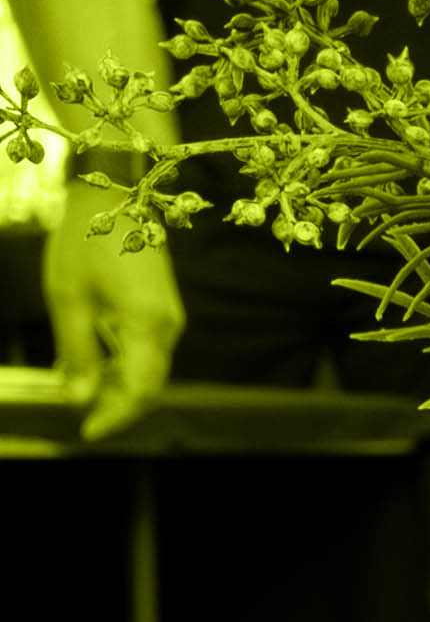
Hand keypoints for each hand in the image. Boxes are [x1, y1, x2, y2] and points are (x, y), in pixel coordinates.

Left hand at [48, 176, 181, 438]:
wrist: (114, 189)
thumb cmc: (86, 239)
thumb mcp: (68, 298)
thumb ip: (77, 352)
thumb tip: (79, 398)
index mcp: (148, 326)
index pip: (138, 392)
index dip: (114, 417)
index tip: (86, 431)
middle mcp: (168, 325)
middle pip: (148, 385)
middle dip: (115, 404)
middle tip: (80, 411)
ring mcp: (169, 315)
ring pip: (147, 367)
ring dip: (116, 382)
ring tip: (76, 378)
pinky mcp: (162, 305)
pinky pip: (147, 347)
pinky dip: (122, 361)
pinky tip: (92, 356)